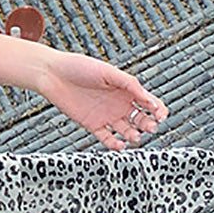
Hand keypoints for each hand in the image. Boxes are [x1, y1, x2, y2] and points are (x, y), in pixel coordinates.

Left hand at [36, 50, 168, 149]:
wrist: (52, 74)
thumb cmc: (79, 67)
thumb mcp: (108, 72)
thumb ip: (129, 84)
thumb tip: (148, 98)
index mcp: (125, 89)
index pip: (148, 102)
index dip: (158, 109)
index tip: (161, 115)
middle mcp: (118, 103)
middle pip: (140, 118)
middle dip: (149, 124)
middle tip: (151, 127)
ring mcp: (106, 115)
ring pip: (127, 130)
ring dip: (134, 136)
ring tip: (135, 137)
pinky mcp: (92, 124)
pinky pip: (107, 138)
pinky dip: (115, 144)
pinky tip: (120, 145)